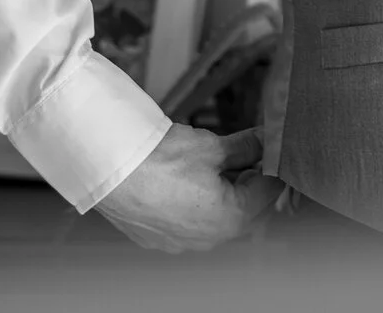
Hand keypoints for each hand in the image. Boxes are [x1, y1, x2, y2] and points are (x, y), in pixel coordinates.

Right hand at [92, 124, 282, 252]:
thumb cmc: (159, 159)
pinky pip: (189, 223)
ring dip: (224, 194)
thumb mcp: (213, 146)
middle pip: (246, 210)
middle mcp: (209, 239)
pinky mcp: (159, 238)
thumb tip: (266, 139)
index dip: (273, 164)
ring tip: (216, 163)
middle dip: (250, 181)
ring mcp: (181, 242)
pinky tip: (188, 180)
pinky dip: (197, 204)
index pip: (269, 191)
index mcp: (231, 218)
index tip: (271, 147)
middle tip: (247, 153)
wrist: (110, 168)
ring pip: (217, 219)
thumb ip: (247, 146)